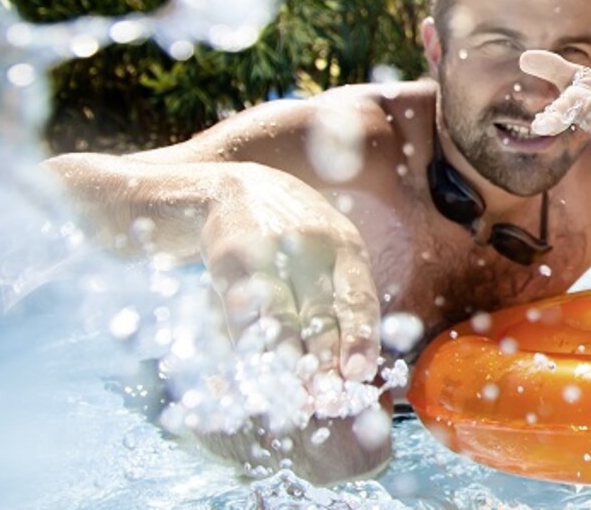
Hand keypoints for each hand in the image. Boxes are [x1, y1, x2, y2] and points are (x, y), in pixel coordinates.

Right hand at [201, 163, 380, 382]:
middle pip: (321, 314)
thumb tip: (360, 368)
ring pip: (281, 317)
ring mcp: (270, 251)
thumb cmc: (295, 236)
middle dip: (325, 362)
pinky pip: (242, 311)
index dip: (360, 337)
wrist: (233, 189)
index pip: (358, 298)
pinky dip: (251, 346)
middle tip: (328, 400)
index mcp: (346, 248)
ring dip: (289, 361)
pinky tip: (258, 371)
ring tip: (296, 396)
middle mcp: (311, 247)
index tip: (358, 373)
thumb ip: (345, 299)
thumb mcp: (331, 253)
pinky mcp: (231, 259)